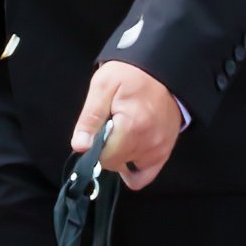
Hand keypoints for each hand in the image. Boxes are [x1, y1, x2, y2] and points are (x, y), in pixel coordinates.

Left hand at [71, 60, 182, 188]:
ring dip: (119, 156)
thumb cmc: (130, 75)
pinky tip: (128, 153)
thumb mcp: (102, 87)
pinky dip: (133, 169)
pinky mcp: (165, 151)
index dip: (94, 147)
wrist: (160, 69)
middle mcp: (149, 142)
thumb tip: (80, 146)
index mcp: (132, 127)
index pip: (104, 157)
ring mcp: (159, 149)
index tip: (96, 132)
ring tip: (122, 133)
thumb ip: (90, 118)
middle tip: (109, 128)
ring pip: (127, 168)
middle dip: (106, 151)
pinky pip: (145, 175)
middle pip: (115, 164)